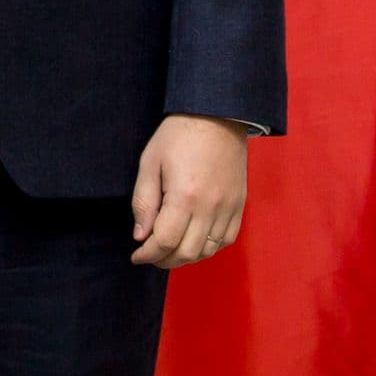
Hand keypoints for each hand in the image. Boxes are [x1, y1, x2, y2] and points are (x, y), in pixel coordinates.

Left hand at [130, 114, 249, 268]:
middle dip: (164, 260)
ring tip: (170, 249)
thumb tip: (140, 235)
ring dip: (186, 257)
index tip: (136, 256)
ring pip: (208, 251)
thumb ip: (143, 202)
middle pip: (187, 253)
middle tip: (150, 254)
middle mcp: (210, 207)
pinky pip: (226, 240)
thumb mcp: (150, 162)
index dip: (147, 255)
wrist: (218, 115)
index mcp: (184, 196)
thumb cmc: (179, 135)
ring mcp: (228, 208)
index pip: (164, 241)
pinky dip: (208, 248)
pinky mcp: (239, 205)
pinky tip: (194, 240)